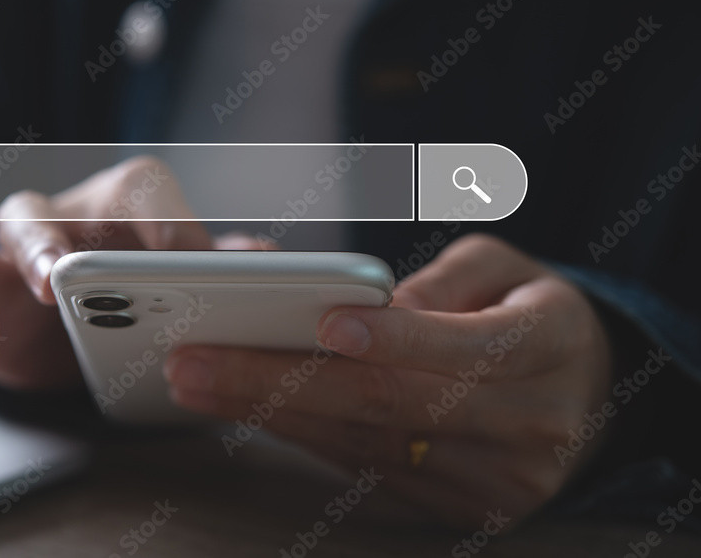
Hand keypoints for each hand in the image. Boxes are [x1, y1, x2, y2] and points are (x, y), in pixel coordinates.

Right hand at [0, 156, 265, 409]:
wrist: (87, 326)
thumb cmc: (136, 290)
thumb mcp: (179, 280)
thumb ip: (213, 267)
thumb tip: (263, 257)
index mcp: (109, 209)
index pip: (133, 192)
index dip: (159, 221)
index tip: (182, 263)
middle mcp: (46, 230)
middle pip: (30, 216)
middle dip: (43, 244)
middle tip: (57, 278)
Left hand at [163, 234, 614, 527]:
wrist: (582, 398)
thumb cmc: (532, 315)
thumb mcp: (509, 270)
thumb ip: (447, 280)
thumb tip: (374, 304)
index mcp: (549, 350)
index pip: (464, 349)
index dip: (393, 337)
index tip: (323, 321)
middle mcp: (527, 427)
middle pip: (392, 406)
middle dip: (284, 382)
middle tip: (197, 360)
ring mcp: (495, 482)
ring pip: (366, 444)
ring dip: (273, 414)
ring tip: (198, 381)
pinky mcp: (460, 511)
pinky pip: (366, 471)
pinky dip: (301, 437)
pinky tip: (245, 409)